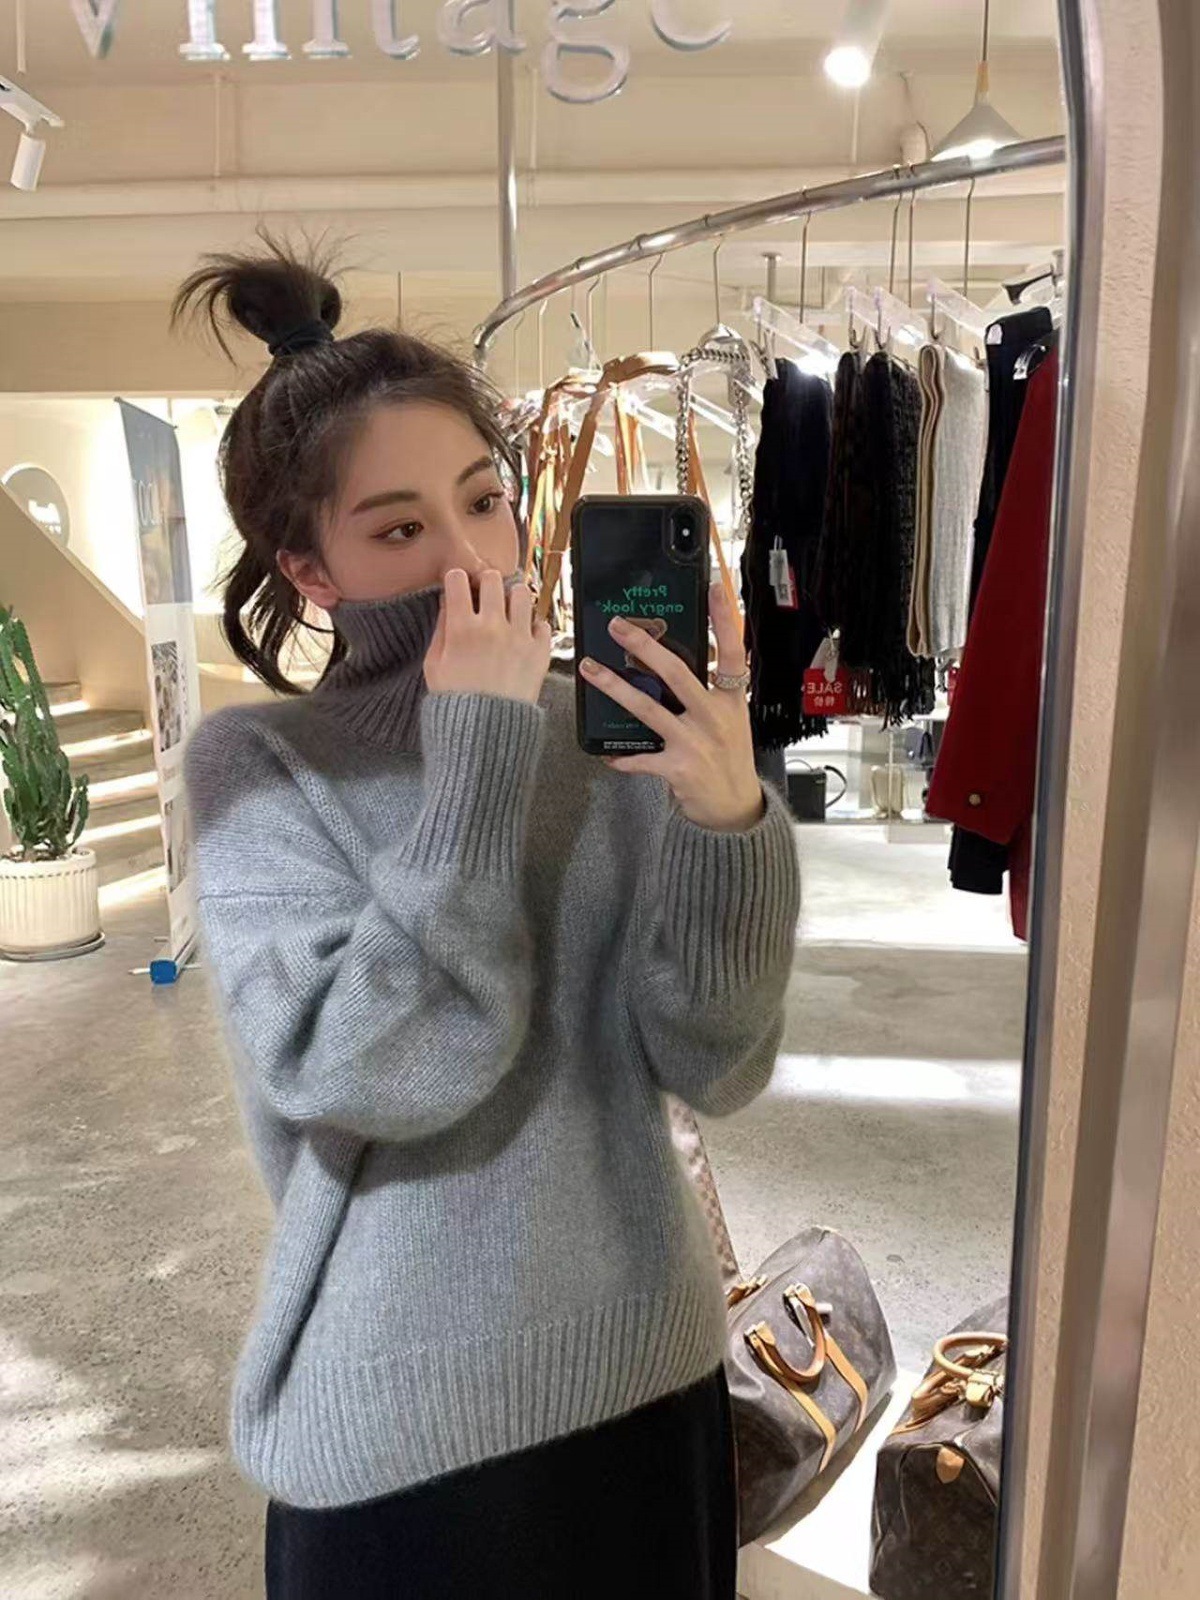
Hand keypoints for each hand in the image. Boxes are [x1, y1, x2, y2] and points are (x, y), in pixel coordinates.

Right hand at [425, 569, 551, 705]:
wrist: (486, 731)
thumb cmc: (456, 702)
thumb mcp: (434, 666)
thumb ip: (441, 630)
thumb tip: (447, 603)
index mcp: (462, 628)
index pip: (458, 579)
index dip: (457, 580)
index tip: (459, 587)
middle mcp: (493, 626)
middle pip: (493, 578)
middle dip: (486, 582)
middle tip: (485, 596)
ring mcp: (519, 637)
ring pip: (522, 592)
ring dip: (513, 598)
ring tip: (508, 612)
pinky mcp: (539, 651)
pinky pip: (542, 623)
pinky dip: (533, 626)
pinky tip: (522, 637)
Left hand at [579, 583, 764, 832]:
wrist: (735, 808)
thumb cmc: (729, 758)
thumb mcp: (731, 719)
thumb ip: (710, 692)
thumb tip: (672, 663)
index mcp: (731, 700)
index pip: (733, 651)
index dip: (725, 619)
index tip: (715, 587)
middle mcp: (714, 717)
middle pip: (677, 672)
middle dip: (643, 646)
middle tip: (617, 626)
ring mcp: (695, 742)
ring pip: (647, 708)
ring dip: (614, 687)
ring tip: (589, 668)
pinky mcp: (677, 768)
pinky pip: (641, 757)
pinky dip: (622, 756)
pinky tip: (606, 754)